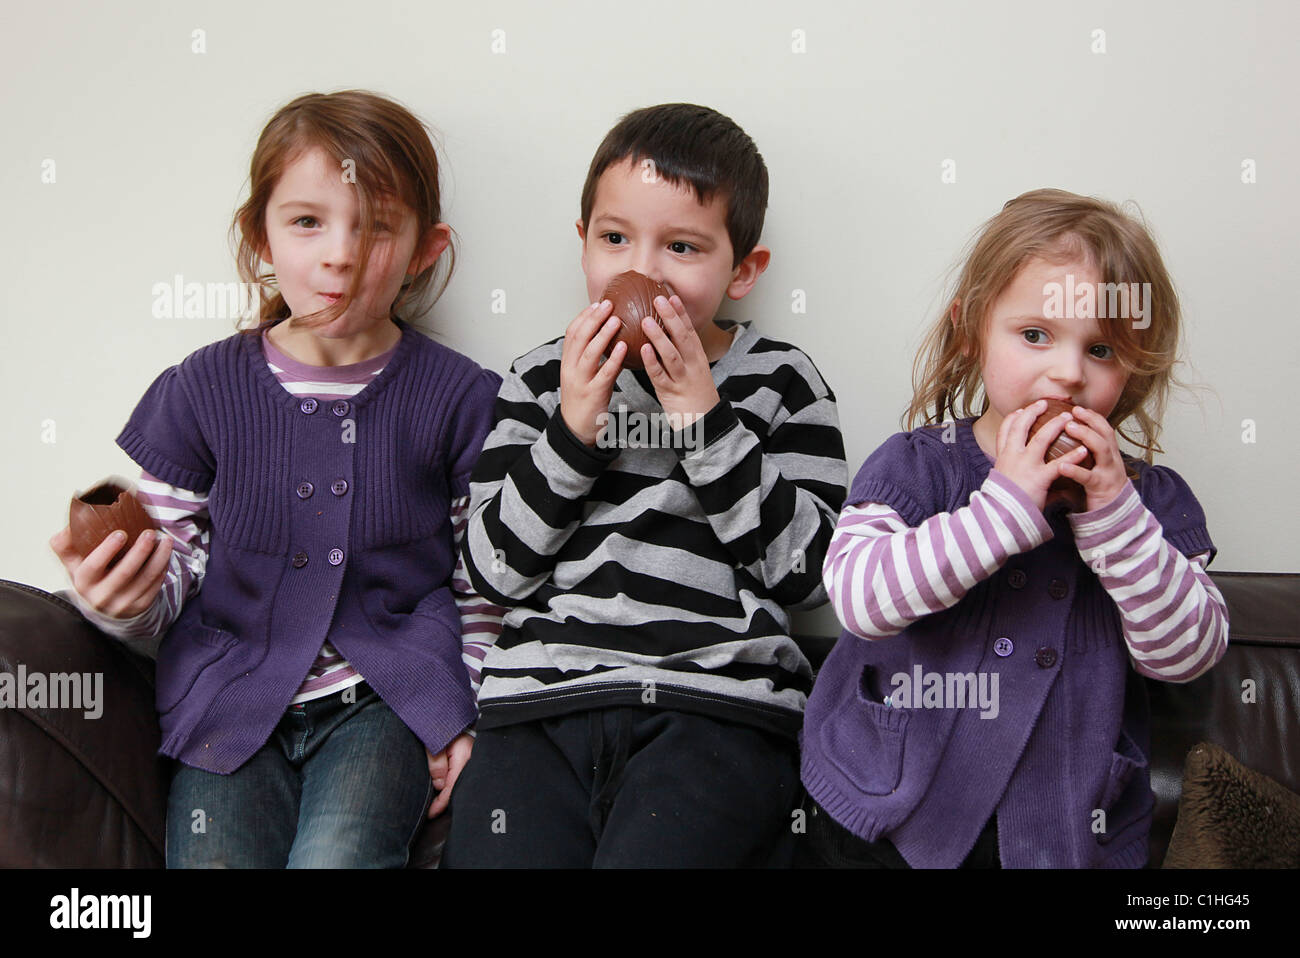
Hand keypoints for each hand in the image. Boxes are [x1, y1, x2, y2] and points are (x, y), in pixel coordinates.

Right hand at [49, 525, 172, 618]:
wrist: (103, 605)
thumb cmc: (90, 576)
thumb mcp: (73, 563)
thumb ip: (65, 544)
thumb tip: (68, 525)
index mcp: (82, 583)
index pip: (92, 567)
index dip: (107, 550)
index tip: (122, 533)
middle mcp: (101, 597)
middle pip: (124, 573)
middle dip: (139, 551)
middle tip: (150, 532)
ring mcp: (122, 604)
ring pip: (145, 578)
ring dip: (159, 557)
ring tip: (165, 539)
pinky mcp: (140, 606)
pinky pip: (155, 585)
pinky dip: (163, 567)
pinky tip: (166, 552)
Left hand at [425, 732, 473, 818]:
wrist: (451, 712)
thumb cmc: (442, 725)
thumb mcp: (434, 743)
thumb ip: (436, 764)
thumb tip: (439, 785)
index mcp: (464, 758)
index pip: (451, 789)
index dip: (440, 804)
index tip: (429, 814)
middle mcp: (472, 761)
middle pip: (459, 788)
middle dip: (446, 802)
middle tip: (432, 812)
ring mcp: (473, 759)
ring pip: (461, 782)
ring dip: (449, 792)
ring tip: (437, 804)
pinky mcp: (471, 758)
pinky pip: (463, 775)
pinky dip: (453, 784)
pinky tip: (446, 789)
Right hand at [559, 299, 623, 445]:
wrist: (576, 430)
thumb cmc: (583, 400)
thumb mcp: (582, 375)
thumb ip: (590, 357)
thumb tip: (606, 336)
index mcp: (567, 363)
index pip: (571, 333)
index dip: (583, 317)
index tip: (596, 303)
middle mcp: (571, 369)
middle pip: (579, 338)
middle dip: (593, 319)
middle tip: (608, 304)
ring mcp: (581, 381)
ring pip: (589, 353)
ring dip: (603, 334)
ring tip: (616, 319)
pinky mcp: (593, 394)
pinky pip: (604, 373)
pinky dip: (613, 358)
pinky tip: (624, 347)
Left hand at [639, 294, 719, 420]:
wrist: (703, 421)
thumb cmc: (693, 393)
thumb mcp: (692, 369)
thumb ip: (681, 352)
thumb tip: (664, 334)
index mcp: (697, 357)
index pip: (689, 330)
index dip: (680, 312)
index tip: (670, 295)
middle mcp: (692, 364)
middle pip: (682, 337)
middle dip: (670, 317)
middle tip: (658, 299)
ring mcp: (682, 378)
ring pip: (671, 354)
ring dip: (659, 336)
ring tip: (646, 321)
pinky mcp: (671, 392)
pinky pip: (661, 375)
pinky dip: (652, 362)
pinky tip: (643, 350)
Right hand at [991, 400, 1089, 511]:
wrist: (999, 516)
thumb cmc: (1003, 503)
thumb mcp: (1003, 484)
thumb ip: (1015, 475)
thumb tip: (1022, 472)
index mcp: (1002, 458)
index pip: (1004, 432)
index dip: (1012, 418)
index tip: (1019, 411)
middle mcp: (1012, 457)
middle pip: (1020, 427)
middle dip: (1032, 412)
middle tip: (1043, 403)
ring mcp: (1025, 466)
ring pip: (1041, 439)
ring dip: (1055, 425)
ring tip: (1067, 417)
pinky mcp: (1038, 478)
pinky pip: (1058, 464)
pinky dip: (1072, 456)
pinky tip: (1083, 450)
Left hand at [1055, 405, 1128, 510]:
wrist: (1113, 517)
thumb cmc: (1097, 490)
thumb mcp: (1091, 469)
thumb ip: (1079, 457)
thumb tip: (1055, 446)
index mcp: (1108, 454)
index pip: (1103, 429)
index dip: (1092, 417)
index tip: (1076, 407)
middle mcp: (1111, 460)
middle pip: (1105, 433)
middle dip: (1090, 420)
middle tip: (1072, 412)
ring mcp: (1108, 472)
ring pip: (1102, 449)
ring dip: (1086, 436)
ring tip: (1069, 428)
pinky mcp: (1101, 487)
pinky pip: (1088, 477)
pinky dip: (1075, 469)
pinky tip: (1061, 465)